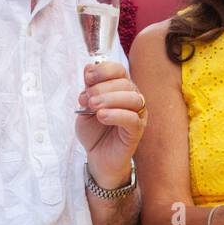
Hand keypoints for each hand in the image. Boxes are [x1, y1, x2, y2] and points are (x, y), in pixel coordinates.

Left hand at [76, 60, 145, 188]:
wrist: (97, 157)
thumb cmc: (94, 131)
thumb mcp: (85, 107)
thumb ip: (88, 88)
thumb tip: (88, 67)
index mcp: (120, 89)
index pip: (119, 70)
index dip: (103, 70)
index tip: (87, 78)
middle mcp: (132, 98)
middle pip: (125, 83)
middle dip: (102, 88)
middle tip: (87, 99)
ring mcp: (138, 114)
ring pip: (132, 98)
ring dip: (110, 99)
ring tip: (93, 106)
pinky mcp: (137, 131)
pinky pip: (132, 119)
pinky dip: (116, 114)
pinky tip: (101, 116)